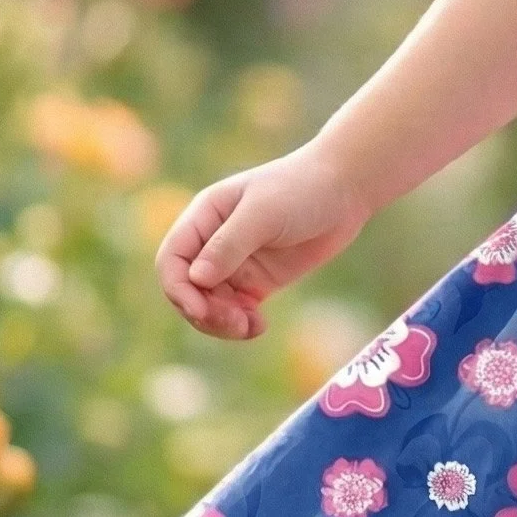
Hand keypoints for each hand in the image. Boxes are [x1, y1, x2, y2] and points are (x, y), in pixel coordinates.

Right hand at [156, 145, 371, 341]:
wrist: (344, 190)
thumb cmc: (301, 189)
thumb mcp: (262, 214)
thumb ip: (229, 245)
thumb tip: (196, 279)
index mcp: (203, 218)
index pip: (172, 260)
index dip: (178, 289)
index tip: (200, 310)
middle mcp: (213, 243)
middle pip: (189, 288)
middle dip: (203, 311)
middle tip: (235, 322)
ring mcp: (236, 264)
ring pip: (211, 304)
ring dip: (222, 322)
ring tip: (250, 327)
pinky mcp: (259, 280)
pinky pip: (238, 309)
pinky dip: (242, 323)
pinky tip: (259, 326)